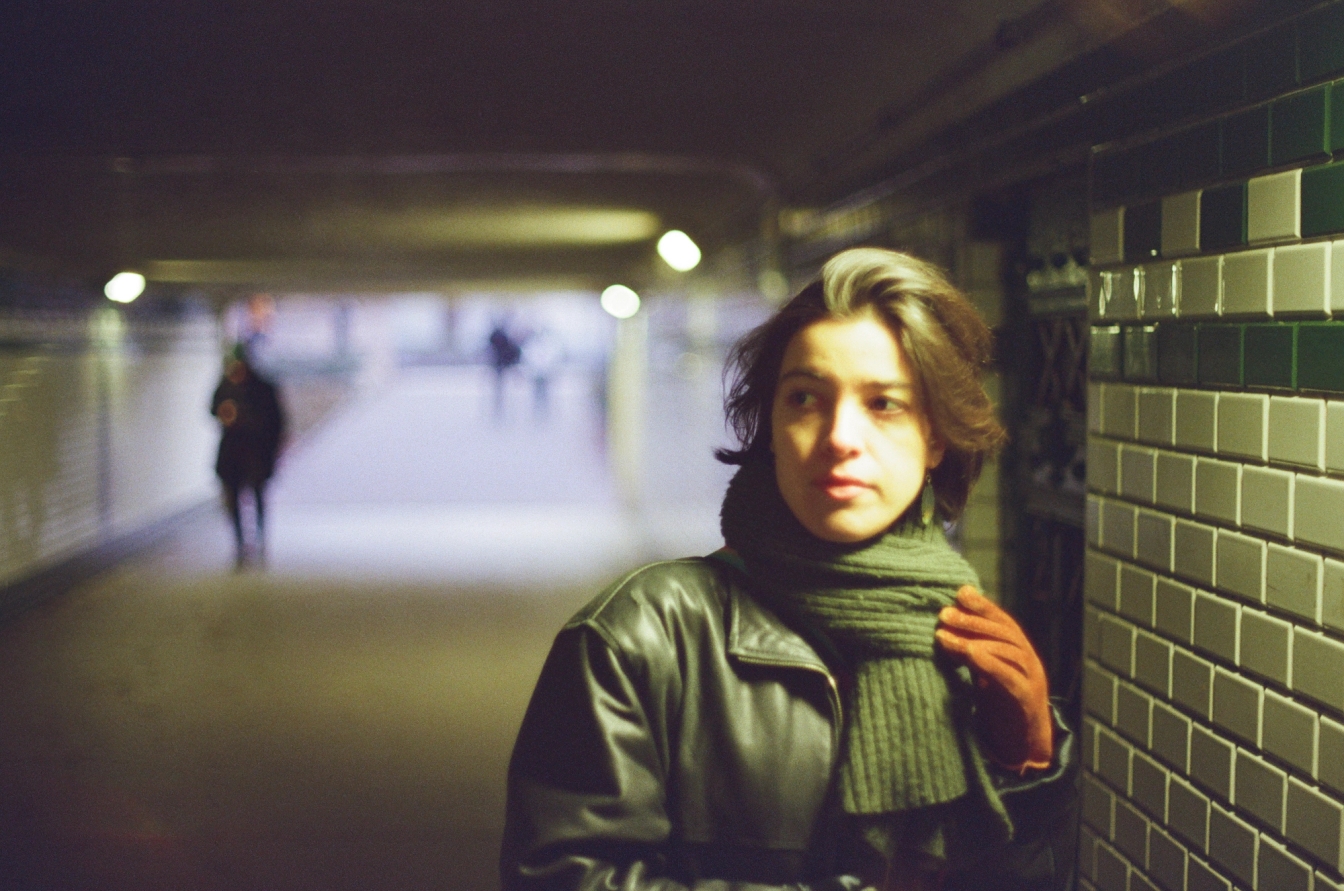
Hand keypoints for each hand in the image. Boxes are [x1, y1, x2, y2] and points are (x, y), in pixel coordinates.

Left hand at [935, 586, 1052, 772]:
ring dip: (974, 640)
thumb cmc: (1001, 707)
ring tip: (944, 636)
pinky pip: (1011, 678)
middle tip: (943, 615)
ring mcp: (1032, 681)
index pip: (1003, 622)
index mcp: (1020, 653)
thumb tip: (946, 628)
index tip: (959, 593)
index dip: (983, 606)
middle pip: (1004, 633)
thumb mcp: (985, 675)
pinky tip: (970, 653)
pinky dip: (990, 663)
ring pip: (1008, 651)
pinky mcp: (1027, 702)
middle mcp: (1029, 662)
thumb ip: (973, 652)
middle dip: (972, 620)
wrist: (1025, 748)